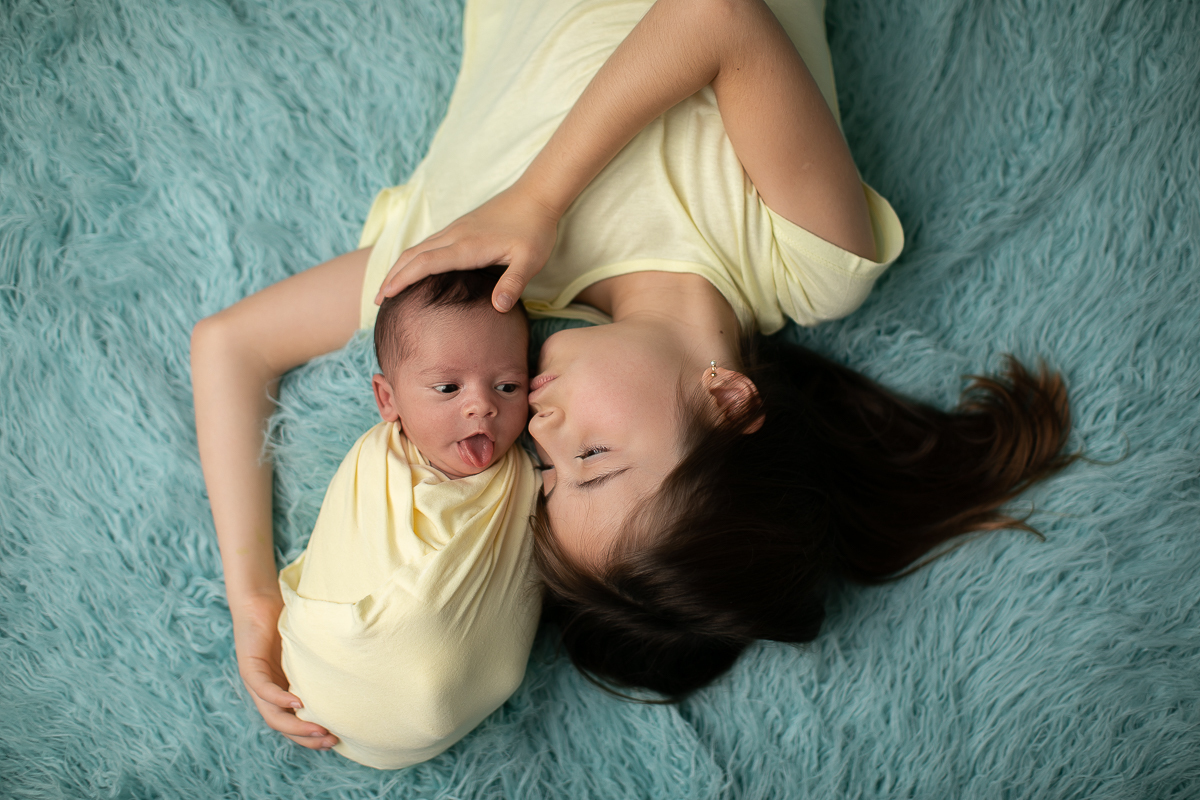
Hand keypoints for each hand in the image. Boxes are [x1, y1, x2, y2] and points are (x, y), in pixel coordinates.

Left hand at [231, 592, 337, 750]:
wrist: (260, 597)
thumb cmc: (287, 620)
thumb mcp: (307, 648)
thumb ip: (319, 664)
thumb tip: (357, 672)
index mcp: (281, 689)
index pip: (292, 723)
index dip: (311, 736)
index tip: (337, 739)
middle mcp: (266, 690)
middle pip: (283, 726)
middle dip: (307, 738)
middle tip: (331, 742)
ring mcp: (256, 680)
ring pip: (272, 714)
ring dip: (294, 726)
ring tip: (318, 731)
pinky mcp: (249, 666)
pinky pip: (263, 689)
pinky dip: (280, 699)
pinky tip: (297, 704)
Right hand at [374, 183, 559, 311]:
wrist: (537, 195)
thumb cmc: (534, 229)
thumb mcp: (530, 260)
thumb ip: (514, 283)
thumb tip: (499, 308)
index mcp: (467, 246)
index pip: (425, 263)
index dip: (403, 279)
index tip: (385, 296)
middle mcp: (455, 235)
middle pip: (413, 255)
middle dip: (392, 276)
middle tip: (376, 299)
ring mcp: (456, 229)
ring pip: (418, 248)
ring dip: (399, 266)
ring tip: (388, 287)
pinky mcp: (460, 227)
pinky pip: (429, 243)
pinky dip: (414, 258)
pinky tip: (414, 268)